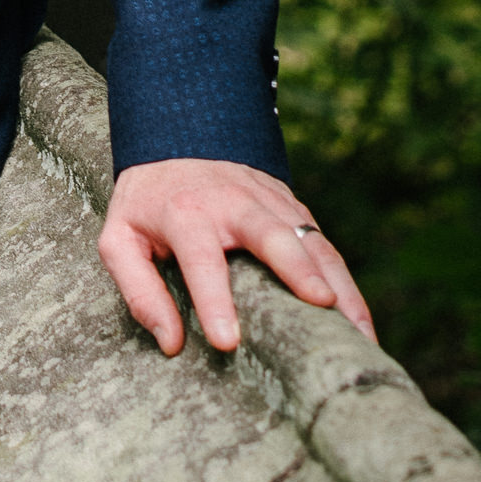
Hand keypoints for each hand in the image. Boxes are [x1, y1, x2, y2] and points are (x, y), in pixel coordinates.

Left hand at [98, 157, 375, 356]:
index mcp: (185, 214)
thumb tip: (171, 343)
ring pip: (310, 241)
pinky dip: (346, 283)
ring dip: (338, 284)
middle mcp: (233, 203)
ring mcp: (270, 201)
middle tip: (321, 307)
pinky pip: (324, 246)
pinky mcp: (293, 206)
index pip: (202, 260)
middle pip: (272, 234)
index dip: (214, 301)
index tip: (228, 342)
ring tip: (360, 335)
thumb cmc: (147, 204)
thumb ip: (138, 290)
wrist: (176, 138)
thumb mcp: (119, 239)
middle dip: (298, 269)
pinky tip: (361, 324)